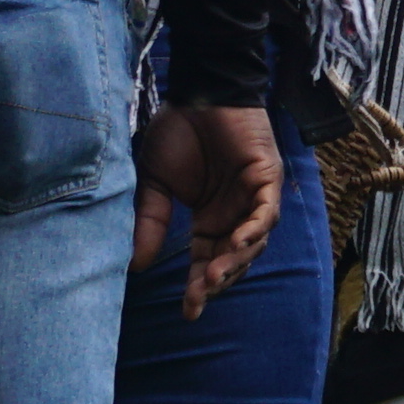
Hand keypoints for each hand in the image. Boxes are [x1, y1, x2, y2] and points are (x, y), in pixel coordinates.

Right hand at [134, 104, 283, 314]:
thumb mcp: (154, 181)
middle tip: (198, 298)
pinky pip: (267, 212)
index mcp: (210, 219)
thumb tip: (136, 264)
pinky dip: (254, 229)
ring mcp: (253, 197)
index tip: (187, 313)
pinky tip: (237, 242)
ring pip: (253, 242)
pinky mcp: (267, 178)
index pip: (206, 261)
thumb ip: (150, 219)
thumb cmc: (177, 132)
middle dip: (215, 281)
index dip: (199, 287)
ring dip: (234, 261)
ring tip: (211, 276)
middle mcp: (234, 214)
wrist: (197, 90)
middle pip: (232, 259)